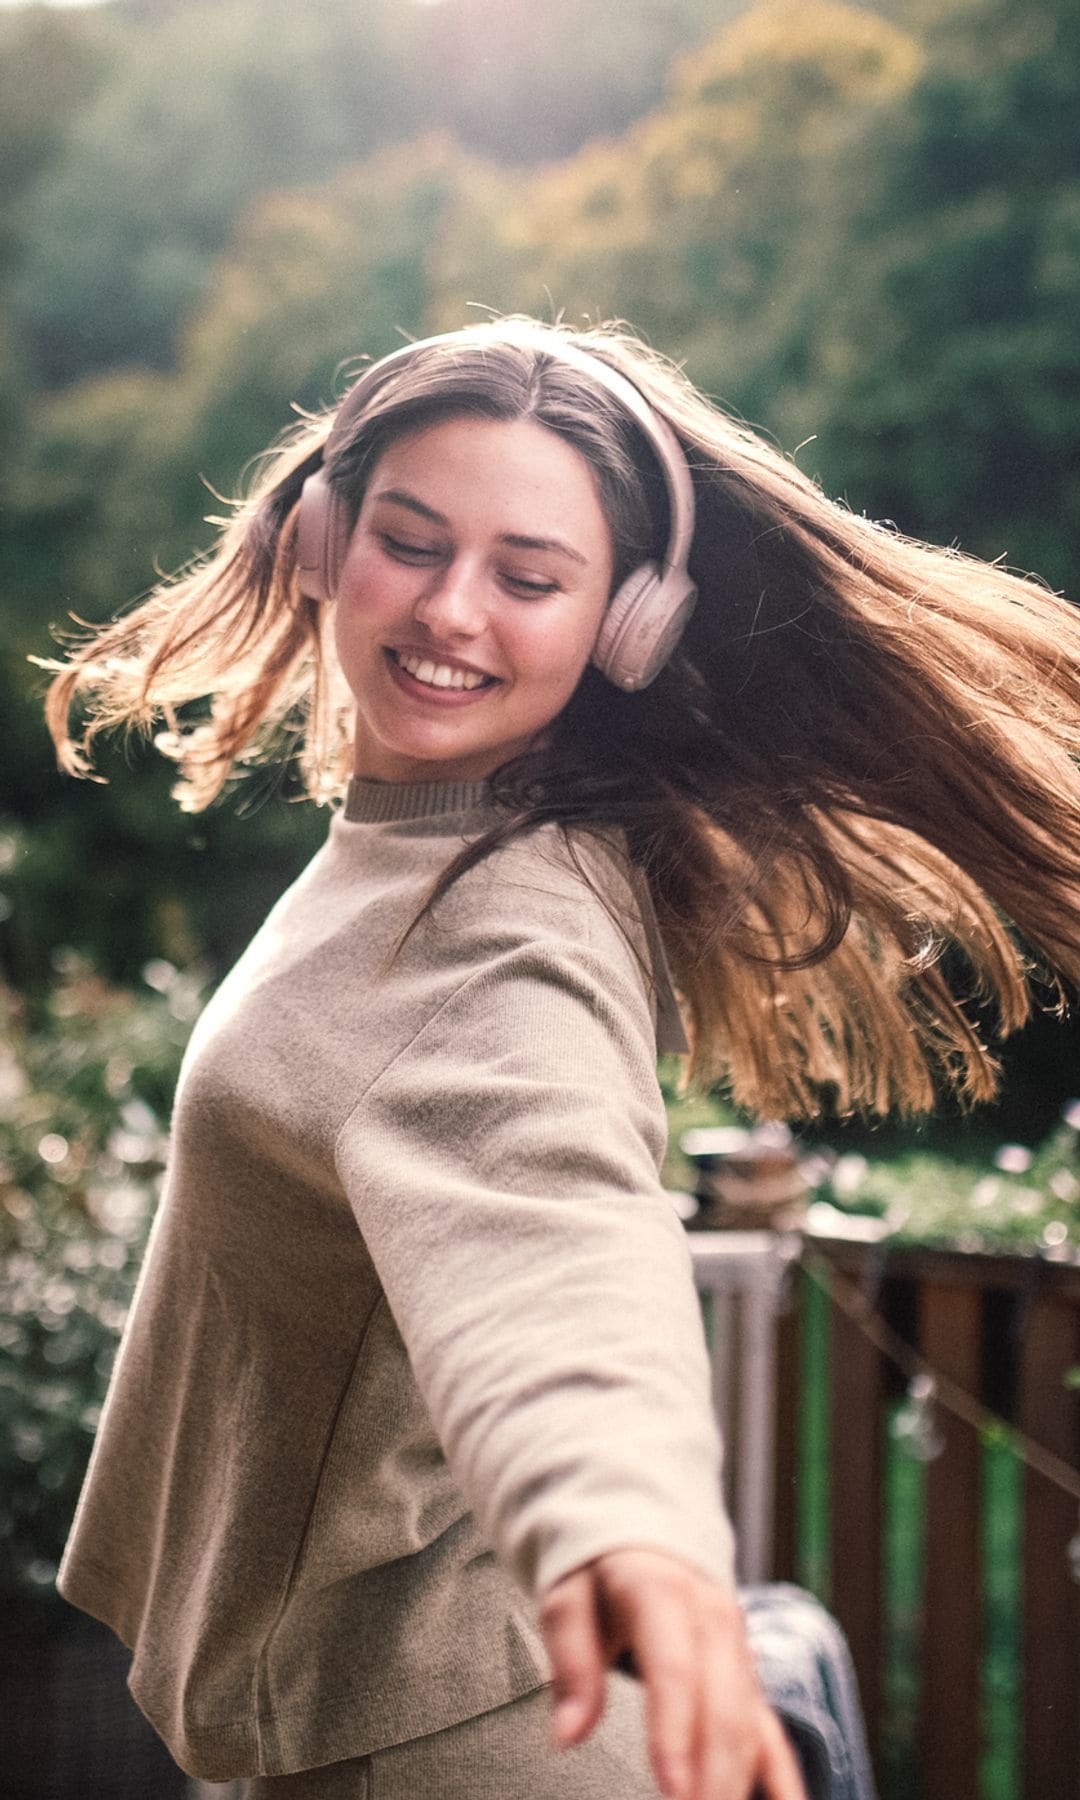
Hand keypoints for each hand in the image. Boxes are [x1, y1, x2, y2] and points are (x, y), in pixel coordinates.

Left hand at [538, 1546, 806, 1799]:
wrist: (646, 1532)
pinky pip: (772, 1733)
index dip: (675, 1733)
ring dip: (739, 1786)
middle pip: (723, 1710)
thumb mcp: (567, 1598)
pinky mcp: (747, 1678)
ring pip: (749, 1727)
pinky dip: (784, 1780)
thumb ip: (571, 1663)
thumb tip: (567, 1735)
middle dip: (713, 1780)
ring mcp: (737, 1651)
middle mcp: (713, 1621)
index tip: (672, 1790)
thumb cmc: (602, 1572)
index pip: (675, 1670)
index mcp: (664, 1593)